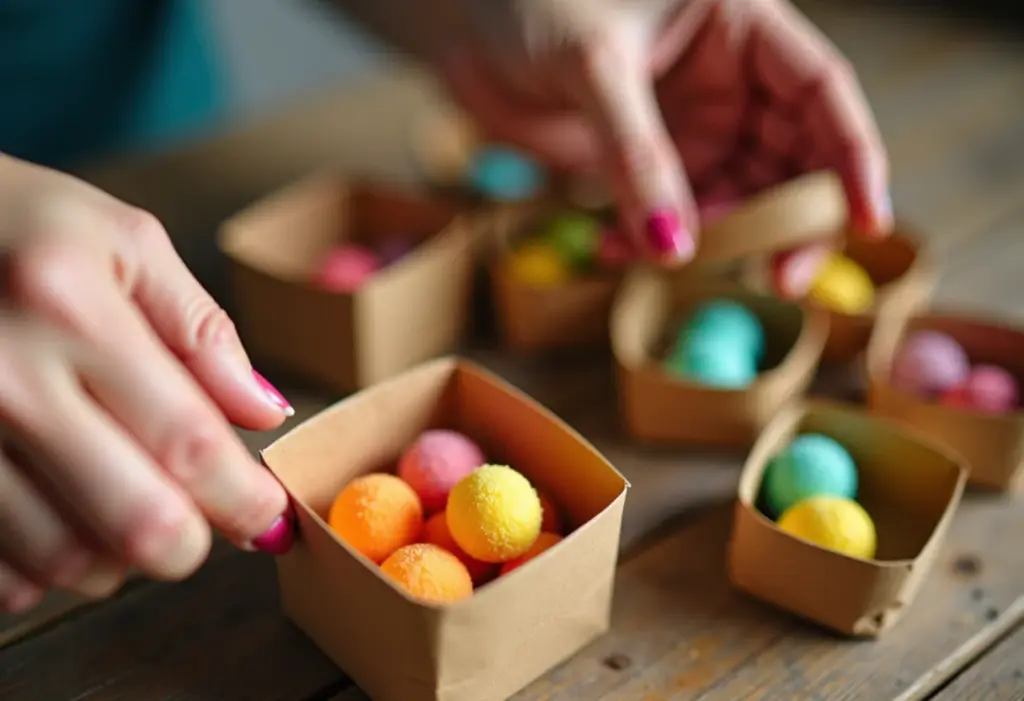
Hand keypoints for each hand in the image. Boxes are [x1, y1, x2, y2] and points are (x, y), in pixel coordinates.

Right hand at [0, 156, 293, 613]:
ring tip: (126, 502)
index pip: (189, 441)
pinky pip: (0, 573)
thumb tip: (265, 412)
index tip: (269, 519)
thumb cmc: (20, 227)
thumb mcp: (123, 242)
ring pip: (66, 561)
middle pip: (136, 522)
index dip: (244, 498)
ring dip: (119, 558)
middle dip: (191, 543)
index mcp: (70, 309)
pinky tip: (60, 515)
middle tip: (202, 524)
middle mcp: (4, 380)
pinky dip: (45, 569)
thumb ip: (201, 330)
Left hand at [426, 0, 890, 285]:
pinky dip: (651, 242)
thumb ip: (635, 154)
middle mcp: (728, 80)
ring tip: (659, 256)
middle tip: (776, 279)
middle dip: (788, 220)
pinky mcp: (645, 163)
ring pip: (733, 197)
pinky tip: (613, 252)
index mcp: (741, 26)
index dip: (853, 156)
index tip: (870, 222)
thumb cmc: (530, 2)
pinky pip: (670, 215)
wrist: (463, 21)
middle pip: (792, 158)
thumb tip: (673, 248)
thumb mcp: (592, 65)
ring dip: (710, 239)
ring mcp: (688, 125)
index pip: (822, 92)